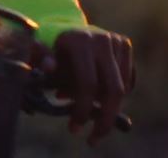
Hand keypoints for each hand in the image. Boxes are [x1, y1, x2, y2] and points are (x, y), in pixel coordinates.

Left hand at [32, 27, 134, 144]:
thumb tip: (48, 66)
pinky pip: (127, 82)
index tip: (74, 128)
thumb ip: (42, 62)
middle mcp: (100, 38)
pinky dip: (114, 96)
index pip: (88, 83)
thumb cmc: (49, 50)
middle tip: (93, 139)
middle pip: (113, 89)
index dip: (82, 109)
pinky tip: (95, 94)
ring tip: (86, 109)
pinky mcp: (125, 44)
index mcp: (78, 41)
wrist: (64, 28)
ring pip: (122, 88)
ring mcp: (115, 40)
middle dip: (104, 119)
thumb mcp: (41, 56)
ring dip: (106, 107)